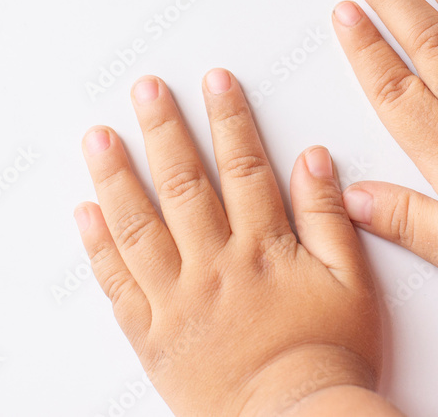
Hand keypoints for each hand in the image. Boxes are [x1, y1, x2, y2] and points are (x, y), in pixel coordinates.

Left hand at [75, 72, 387, 416]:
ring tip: (98, 137)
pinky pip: (117, 284)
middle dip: (163, 130)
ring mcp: (177, 299)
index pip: (243, 166)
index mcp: (263, 248)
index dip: (229, 118)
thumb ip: (329, 217)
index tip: (215, 82)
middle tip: (144, 90)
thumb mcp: (352, 282)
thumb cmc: (329, 356)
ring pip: (138, 226)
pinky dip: (98, 246)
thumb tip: (314, 160)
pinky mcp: (152, 335)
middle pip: (183, 183)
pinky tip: (85, 212)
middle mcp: (213, 265)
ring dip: (116, 176)